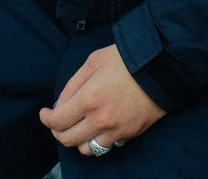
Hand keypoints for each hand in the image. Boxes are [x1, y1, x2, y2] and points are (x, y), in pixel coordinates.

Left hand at [39, 44, 165, 154]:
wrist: (163, 67)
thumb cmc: (127, 58)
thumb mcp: (95, 60)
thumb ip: (74, 83)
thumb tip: (60, 103)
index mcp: (89, 98)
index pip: (58, 121)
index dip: (46, 118)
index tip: (45, 113)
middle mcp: (100, 120)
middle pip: (68, 139)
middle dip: (58, 131)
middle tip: (58, 121)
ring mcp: (116, 131)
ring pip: (86, 149)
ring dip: (77, 140)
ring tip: (78, 126)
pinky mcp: (129, 135)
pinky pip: (106, 146)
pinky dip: (97, 140)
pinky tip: (97, 127)